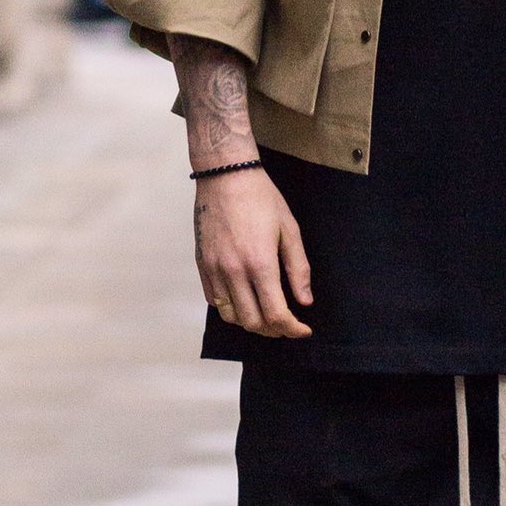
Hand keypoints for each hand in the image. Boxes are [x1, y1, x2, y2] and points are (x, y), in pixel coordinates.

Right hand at [194, 169, 312, 338]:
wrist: (226, 175)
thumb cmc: (260, 198)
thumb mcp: (290, 230)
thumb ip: (298, 269)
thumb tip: (304, 301)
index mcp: (260, 263)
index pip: (276, 314)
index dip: (292, 329)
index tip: (303, 329)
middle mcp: (234, 271)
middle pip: (252, 322)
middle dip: (273, 331)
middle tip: (287, 325)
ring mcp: (214, 269)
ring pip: (230, 316)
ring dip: (250, 323)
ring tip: (266, 316)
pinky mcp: (201, 264)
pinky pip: (214, 300)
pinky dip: (231, 308)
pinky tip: (245, 300)